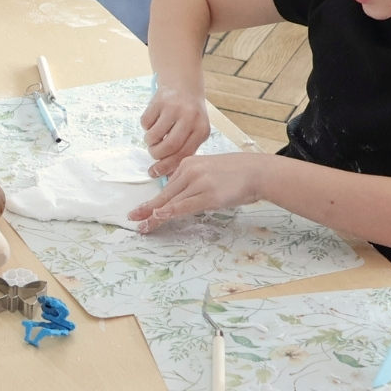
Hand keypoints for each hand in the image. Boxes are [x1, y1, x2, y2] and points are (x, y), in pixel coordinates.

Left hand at [127, 151, 267, 230]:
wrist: (257, 171)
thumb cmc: (237, 173)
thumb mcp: (210, 171)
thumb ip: (194, 182)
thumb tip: (182, 197)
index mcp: (189, 164)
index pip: (167, 186)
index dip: (154, 201)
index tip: (142, 210)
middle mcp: (190, 171)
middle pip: (165, 194)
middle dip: (148, 208)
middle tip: (132, 217)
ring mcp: (198, 182)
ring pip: (171, 202)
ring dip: (154, 216)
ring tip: (143, 226)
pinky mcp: (208, 195)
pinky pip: (184, 206)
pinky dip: (169, 213)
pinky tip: (158, 217)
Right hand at [140, 84, 210, 168]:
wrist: (184, 85)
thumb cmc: (189, 114)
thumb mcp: (194, 131)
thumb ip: (184, 150)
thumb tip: (167, 174)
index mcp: (201, 129)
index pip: (183, 154)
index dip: (168, 166)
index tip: (155, 172)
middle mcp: (190, 118)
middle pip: (168, 146)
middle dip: (156, 154)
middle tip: (153, 153)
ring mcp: (174, 108)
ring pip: (154, 136)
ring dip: (149, 141)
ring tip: (154, 137)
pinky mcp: (159, 101)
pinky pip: (145, 123)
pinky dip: (146, 127)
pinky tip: (154, 121)